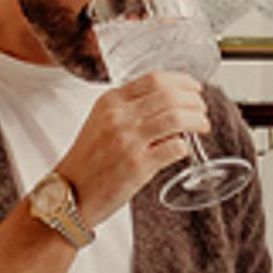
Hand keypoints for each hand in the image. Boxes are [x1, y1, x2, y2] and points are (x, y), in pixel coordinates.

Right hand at [54, 71, 210, 225]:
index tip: (194, 89)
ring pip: (177, 118)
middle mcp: (119, 117)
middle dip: (195, 102)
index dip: (182, 82)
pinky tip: (185, 149)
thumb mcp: (102, 121)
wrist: (69, 193)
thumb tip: (169, 102)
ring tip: (202, 126)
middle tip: (202, 110)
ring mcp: (128, 141)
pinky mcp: (137, 165)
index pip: (155, 79)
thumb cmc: (89, 160)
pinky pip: (175, 147)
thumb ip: (129, 108)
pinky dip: (186, 146)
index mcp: (111, 102)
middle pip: (170, 96)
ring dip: (197, 120)